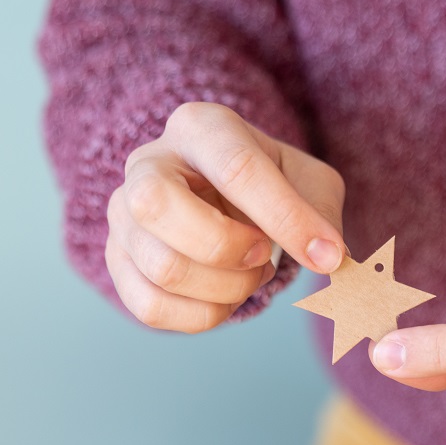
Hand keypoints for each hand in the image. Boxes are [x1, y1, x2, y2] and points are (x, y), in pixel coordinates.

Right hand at [106, 102, 346, 331]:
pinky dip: (202, 316)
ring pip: (162, 267)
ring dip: (226, 289)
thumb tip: (328, 258)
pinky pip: (150, 307)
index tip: (325, 255)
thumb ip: (320, 215)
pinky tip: (225, 297)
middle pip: (158, 206)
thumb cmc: (270, 186)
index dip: (284, 218)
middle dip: (227, 247)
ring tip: (250, 273)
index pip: (235, 168)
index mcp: (201, 128)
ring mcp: (123, 214)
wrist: (226, 198)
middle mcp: (148, 164)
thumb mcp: (308, 183)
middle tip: (263, 253)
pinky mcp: (117, 261)